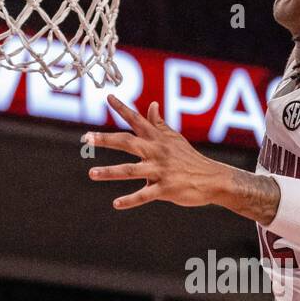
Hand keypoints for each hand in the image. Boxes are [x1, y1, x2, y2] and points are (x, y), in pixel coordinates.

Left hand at [84, 96, 227, 209]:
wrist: (213, 179)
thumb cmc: (190, 159)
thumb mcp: (175, 139)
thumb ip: (159, 124)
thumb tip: (151, 104)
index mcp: (158, 139)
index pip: (137, 120)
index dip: (122, 108)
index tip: (107, 97)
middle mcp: (157, 152)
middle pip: (128, 143)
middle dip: (106, 140)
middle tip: (87, 137)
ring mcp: (161, 170)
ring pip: (131, 170)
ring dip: (110, 172)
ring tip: (91, 173)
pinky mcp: (166, 188)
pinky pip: (144, 195)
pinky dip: (130, 200)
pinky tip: (116, 204)